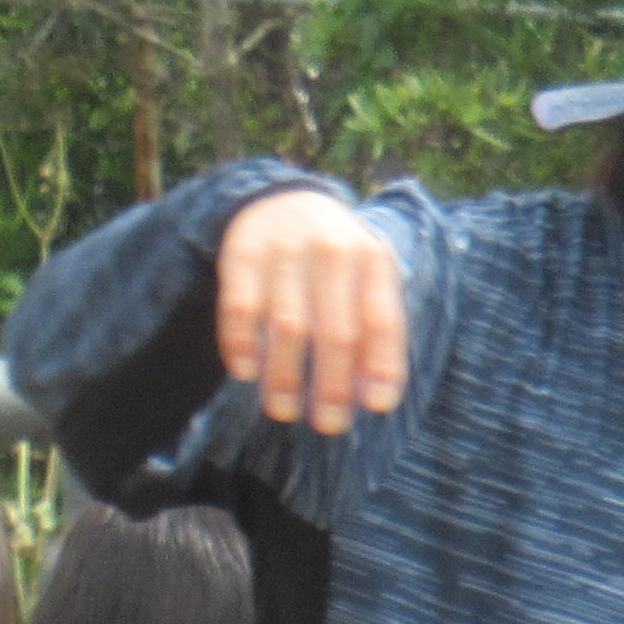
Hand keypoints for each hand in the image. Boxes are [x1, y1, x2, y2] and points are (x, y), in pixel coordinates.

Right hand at [214, 186, 411, 434]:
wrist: (284, 197)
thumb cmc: (338, 261)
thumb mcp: (368, 278)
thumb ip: (376, 328)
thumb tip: (374, 399)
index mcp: (375, 261)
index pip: (384, 322)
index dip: (382, 367)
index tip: (377, 408)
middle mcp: (334, 252)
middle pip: (336, 332)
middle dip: (332, 385)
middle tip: (329, 426)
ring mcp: (286, 249)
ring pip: (288, 325)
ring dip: (284, 375)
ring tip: (283, 411)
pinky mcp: (242, 250)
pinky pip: (240, 306)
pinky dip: (240, 342)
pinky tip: (244, 372)